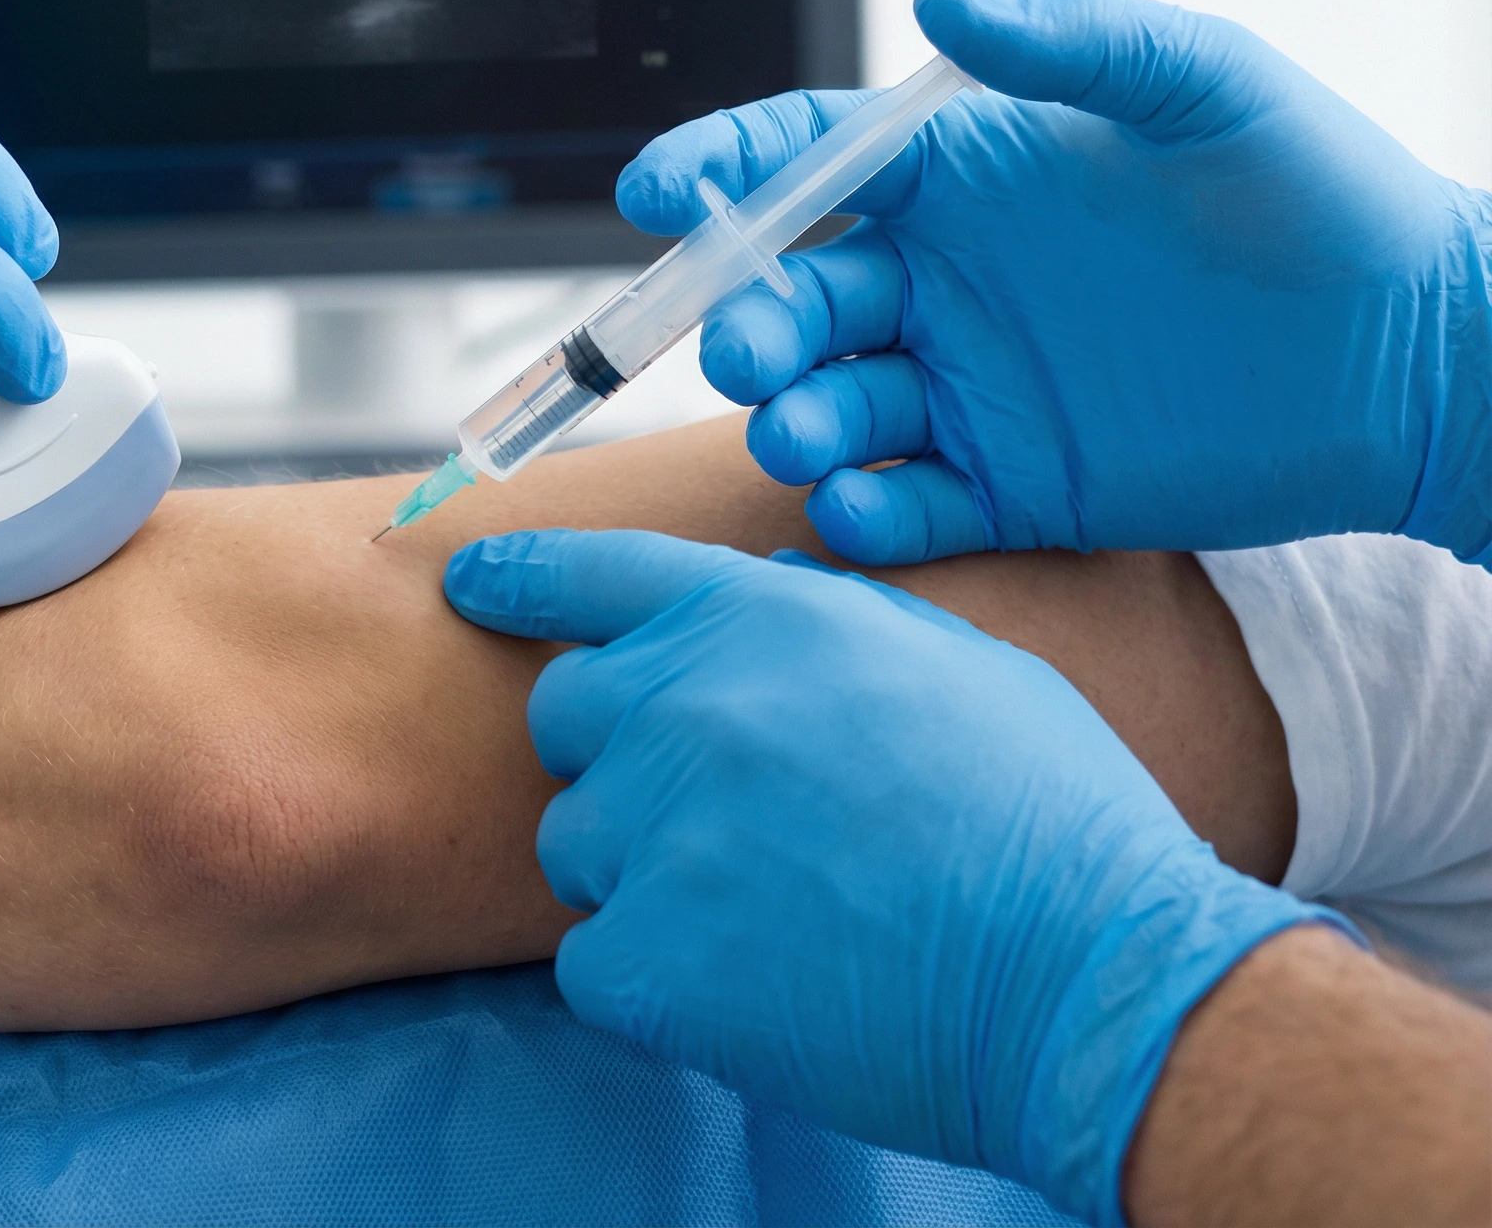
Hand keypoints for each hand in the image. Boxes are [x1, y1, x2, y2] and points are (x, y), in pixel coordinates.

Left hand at [444, 528, 1333, 1226]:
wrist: (1088, 981)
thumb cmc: (1049, 817)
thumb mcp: (951, 660)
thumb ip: (827, 619)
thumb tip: (762, 599)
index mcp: (754, 621)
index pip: (591, 575)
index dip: (522, 578)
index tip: (472, 583)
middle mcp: (682, 707)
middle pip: (564, 715)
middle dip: (619, 754)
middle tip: (721, 812)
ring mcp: (653, 834)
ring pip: (576, 844)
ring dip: (639, 873)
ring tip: (768, 910)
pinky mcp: (643, 960)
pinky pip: (593, 961)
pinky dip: (652, 980)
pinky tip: (753, 986)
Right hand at [619, 0, 1491, 563]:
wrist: (1421, 359)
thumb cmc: (1323, 196)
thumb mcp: (1206, 84)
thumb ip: (1072, 37)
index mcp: (962, 177)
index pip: (804, 161)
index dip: (718, 171)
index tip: (657, 194)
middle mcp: (945, 282)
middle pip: (792, 296)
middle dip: (746, 320)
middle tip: (753, 347)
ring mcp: (970, 389)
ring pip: (831, 406)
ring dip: (793, 420)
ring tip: (809, 432)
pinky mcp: (1010, 486)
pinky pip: (905, 507)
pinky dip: (864, 515)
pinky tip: (866, 507)